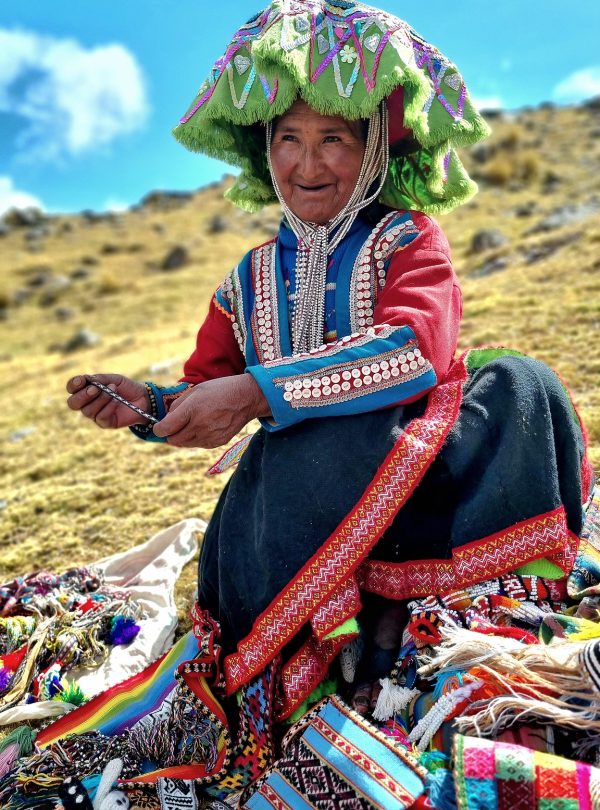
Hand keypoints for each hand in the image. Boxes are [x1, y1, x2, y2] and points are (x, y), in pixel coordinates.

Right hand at [66, 374, 149, 428]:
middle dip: (83, 395)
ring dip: (100, 399)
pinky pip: (101, 417)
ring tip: (112, 390)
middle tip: (95, 389)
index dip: (73, 385)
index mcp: (87, 390)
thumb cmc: (127, 388)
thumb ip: (100, 379)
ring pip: (88, 410)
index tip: (81, 380)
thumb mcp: (114, 379)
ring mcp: (95, 415)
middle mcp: (88, 404)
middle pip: (73, 403)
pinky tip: (117, 400)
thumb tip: (87, 380)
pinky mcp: (105, 423)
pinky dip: (109, 406)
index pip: (72, 389)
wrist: (143, 399)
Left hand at [153, 374, 269, 447]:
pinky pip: (199, 445)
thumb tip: (166, 419)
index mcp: (192, 409)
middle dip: (170, 434)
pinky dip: (196, 439)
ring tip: (190, 424)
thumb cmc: (220, 390)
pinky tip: (203, 427)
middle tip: (173, 426)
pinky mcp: (217, 442)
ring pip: (185, 444)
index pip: (165, 428)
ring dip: (182, 437)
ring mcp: (209, 436)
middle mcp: (200, 426)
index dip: (159, 429)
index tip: (159, 426)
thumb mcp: (195, 390)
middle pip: (173, 440)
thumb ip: (177, 405)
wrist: (246, 398)